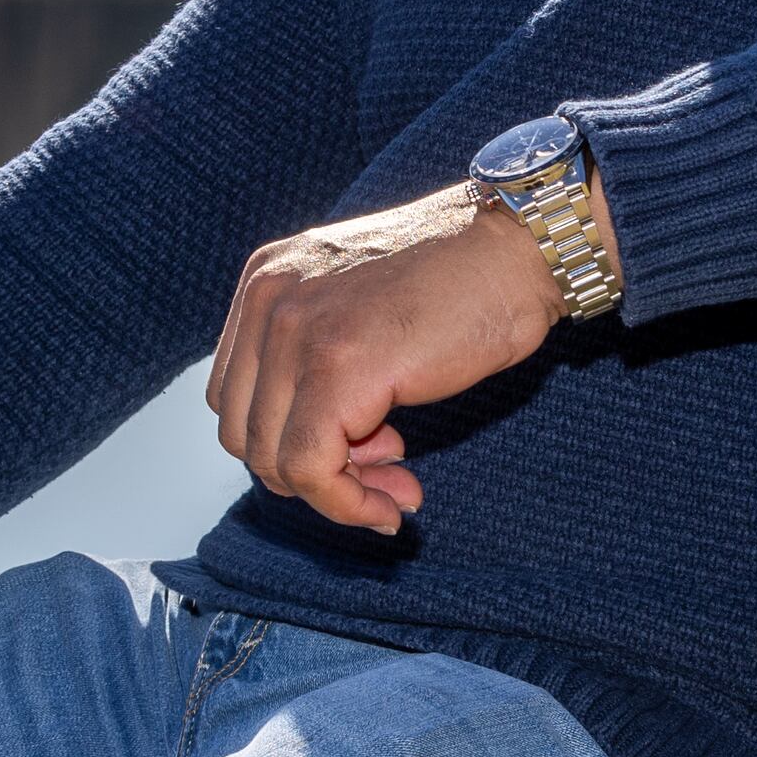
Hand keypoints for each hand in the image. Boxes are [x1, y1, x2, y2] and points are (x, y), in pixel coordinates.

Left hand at [204, 178, 612, 532]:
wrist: (518, 250)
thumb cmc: (461, 281)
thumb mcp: (362, 310)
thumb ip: (321, 363)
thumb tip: (313, 456)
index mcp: (266, 282)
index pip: (238, 397)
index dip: (292, 440)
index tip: (363, 447)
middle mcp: (268, 300)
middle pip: (245, 434)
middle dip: (312, 472)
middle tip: (386, 468)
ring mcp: (296, 330)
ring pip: (272, 461)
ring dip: (338, 493)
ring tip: (398, 484)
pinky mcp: (336, 368)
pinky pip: (312, 470)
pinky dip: (347, 505)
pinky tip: (393, 505)